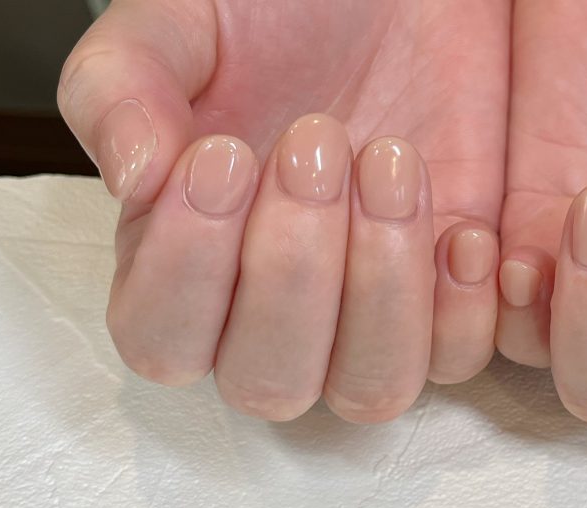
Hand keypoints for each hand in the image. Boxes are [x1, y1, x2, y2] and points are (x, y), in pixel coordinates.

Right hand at [59, 0, 508, 422]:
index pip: (163, 341)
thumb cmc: (283, 14)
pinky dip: (463, 305)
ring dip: (382, 289)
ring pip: (370, 391)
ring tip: (389, 161)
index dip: (187, 273)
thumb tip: (131, 176)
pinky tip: (461, 225)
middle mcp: (275, 317)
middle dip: (293, 272)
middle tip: (315, 141)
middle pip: (269, 384)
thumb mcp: (182, 22)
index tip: (222, 158)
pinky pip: (457, 360)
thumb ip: (123, 88)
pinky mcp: (448, 309)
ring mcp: (366, 323)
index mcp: (187, 266)